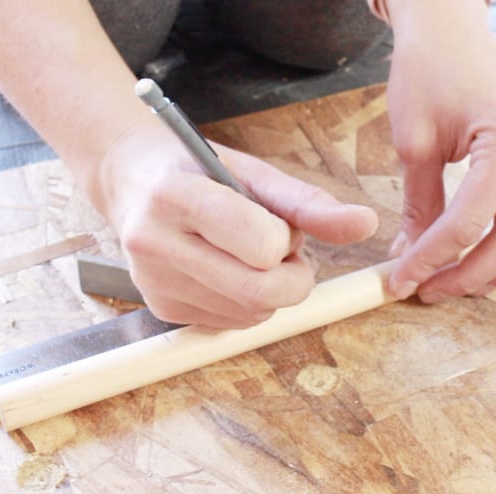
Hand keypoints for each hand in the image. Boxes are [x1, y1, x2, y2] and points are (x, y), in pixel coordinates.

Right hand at [98, 126, 378, 327]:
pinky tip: (228, 269)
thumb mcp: (252, 171)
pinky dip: (247, 303)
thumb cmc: (197, 168)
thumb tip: (366, 224)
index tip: (277, 226)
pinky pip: (230, 323)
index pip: (259, 244)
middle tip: (282, 249)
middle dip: (292, 277)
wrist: (130, 179)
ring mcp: (154, 281)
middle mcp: (156, 243)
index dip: (285, 240)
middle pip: (259, 292)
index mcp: (177, 196)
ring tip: (248, 253)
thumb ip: (308, 202)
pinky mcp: (160, 307)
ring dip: (270, 289)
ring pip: (250, 314)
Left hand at [384, 0, 495, 302]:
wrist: (451, 28)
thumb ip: (419, 203)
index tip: (402, 281)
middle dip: (466, 274)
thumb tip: (411, 256)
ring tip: (468, 285)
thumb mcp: (414, 140)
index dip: (429, 259)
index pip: (467, 222)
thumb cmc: (428, 71)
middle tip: (429, 290)